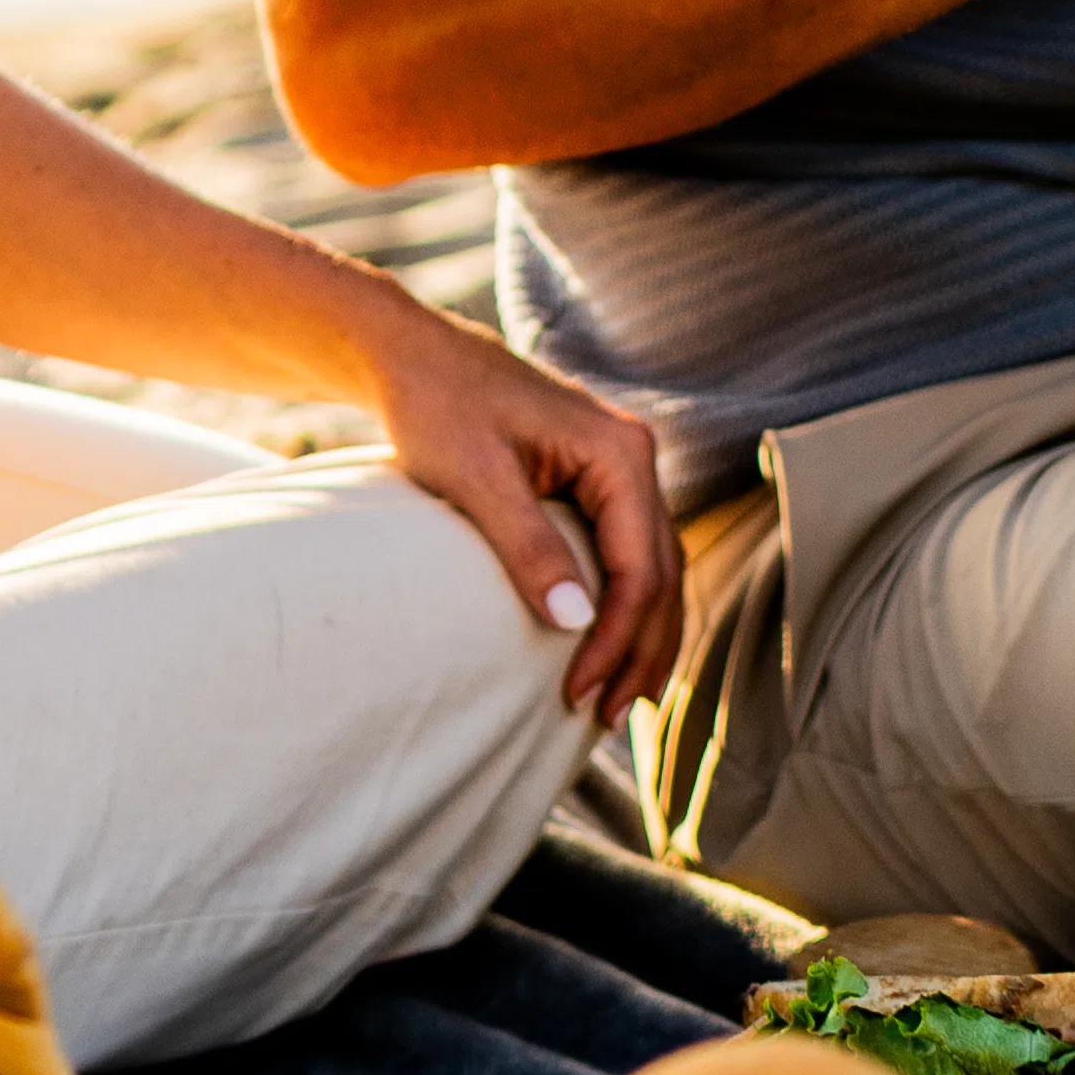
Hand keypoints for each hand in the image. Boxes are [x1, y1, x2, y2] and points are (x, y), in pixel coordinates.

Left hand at [351, 297, 682, 715]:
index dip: (614, 638)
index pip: (640, 568)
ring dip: (641, 637)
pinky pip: (631, 555)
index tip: (577, 692)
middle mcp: (634, 458)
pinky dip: (628, 608)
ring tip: (618, 702)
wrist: (413, 356)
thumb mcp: (478, 478)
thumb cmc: (438, 406)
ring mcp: (620, 470)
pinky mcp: (596, 483)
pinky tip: (611, 649)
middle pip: (662, 574)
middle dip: (640, 651)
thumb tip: (575, 621)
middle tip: (606, 718)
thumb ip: (529, 546)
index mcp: (620, 453)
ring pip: (656, 569)